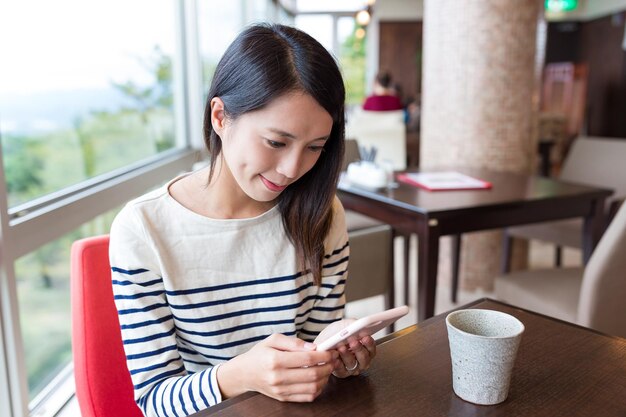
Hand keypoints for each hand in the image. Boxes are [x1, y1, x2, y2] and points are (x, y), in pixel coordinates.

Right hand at [217, 334, 336, 401]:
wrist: (244, 373)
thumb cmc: (260, 354)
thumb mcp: (273, 340)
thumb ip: (294, 342)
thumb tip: (313, 347)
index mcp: (275, 359)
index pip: (307, 358)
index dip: (324, 355)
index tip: (331, 351)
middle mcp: (278, 377)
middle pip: (312, 374)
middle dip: (328, 366)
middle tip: (333, 359)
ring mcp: (280, 390)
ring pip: (312, 387)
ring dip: (325, 378)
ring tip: (328, 368)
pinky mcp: (283, 398)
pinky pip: (307, 397)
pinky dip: (318, 389)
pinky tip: (319, 379)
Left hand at [313, 319, 376, 377]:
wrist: (322, 340)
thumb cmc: (336, 333)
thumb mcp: (346, 325)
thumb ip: (355, 325)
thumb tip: (362, 326)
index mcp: (365, 348)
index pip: (371, 347)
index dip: (369, 343)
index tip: (365, 337)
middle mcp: (361, 359)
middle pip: (364, 358)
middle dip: (359, 349)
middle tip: (353, 342)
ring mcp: (352, 367)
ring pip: (353, 364)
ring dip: (347, 355)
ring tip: (341, 347)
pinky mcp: (342, 372)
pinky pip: (342, 370)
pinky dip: (338, 364)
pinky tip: (336, 358)